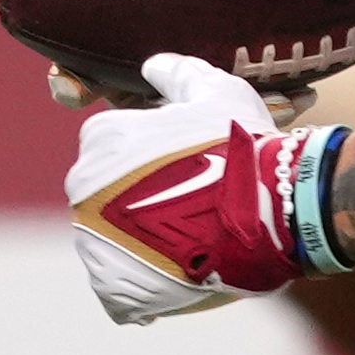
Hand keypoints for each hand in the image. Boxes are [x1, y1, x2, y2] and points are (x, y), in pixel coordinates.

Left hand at [66, 52, 343, 324]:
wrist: (269, 212)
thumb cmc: (243, 146)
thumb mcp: (217, 91)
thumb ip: (177, 73)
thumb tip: (152, 64)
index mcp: (102, 138)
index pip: (114, 144)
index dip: (153, 154)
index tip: (188, 166)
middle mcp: (85, 188)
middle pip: (108, 194)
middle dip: (141, 200)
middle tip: (194, 206)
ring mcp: (95, 241)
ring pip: (110, 241)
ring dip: (140, 243)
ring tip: (191, 245)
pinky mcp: (113, 286)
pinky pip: (117, 289)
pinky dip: (141, 285)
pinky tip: (176, 276)